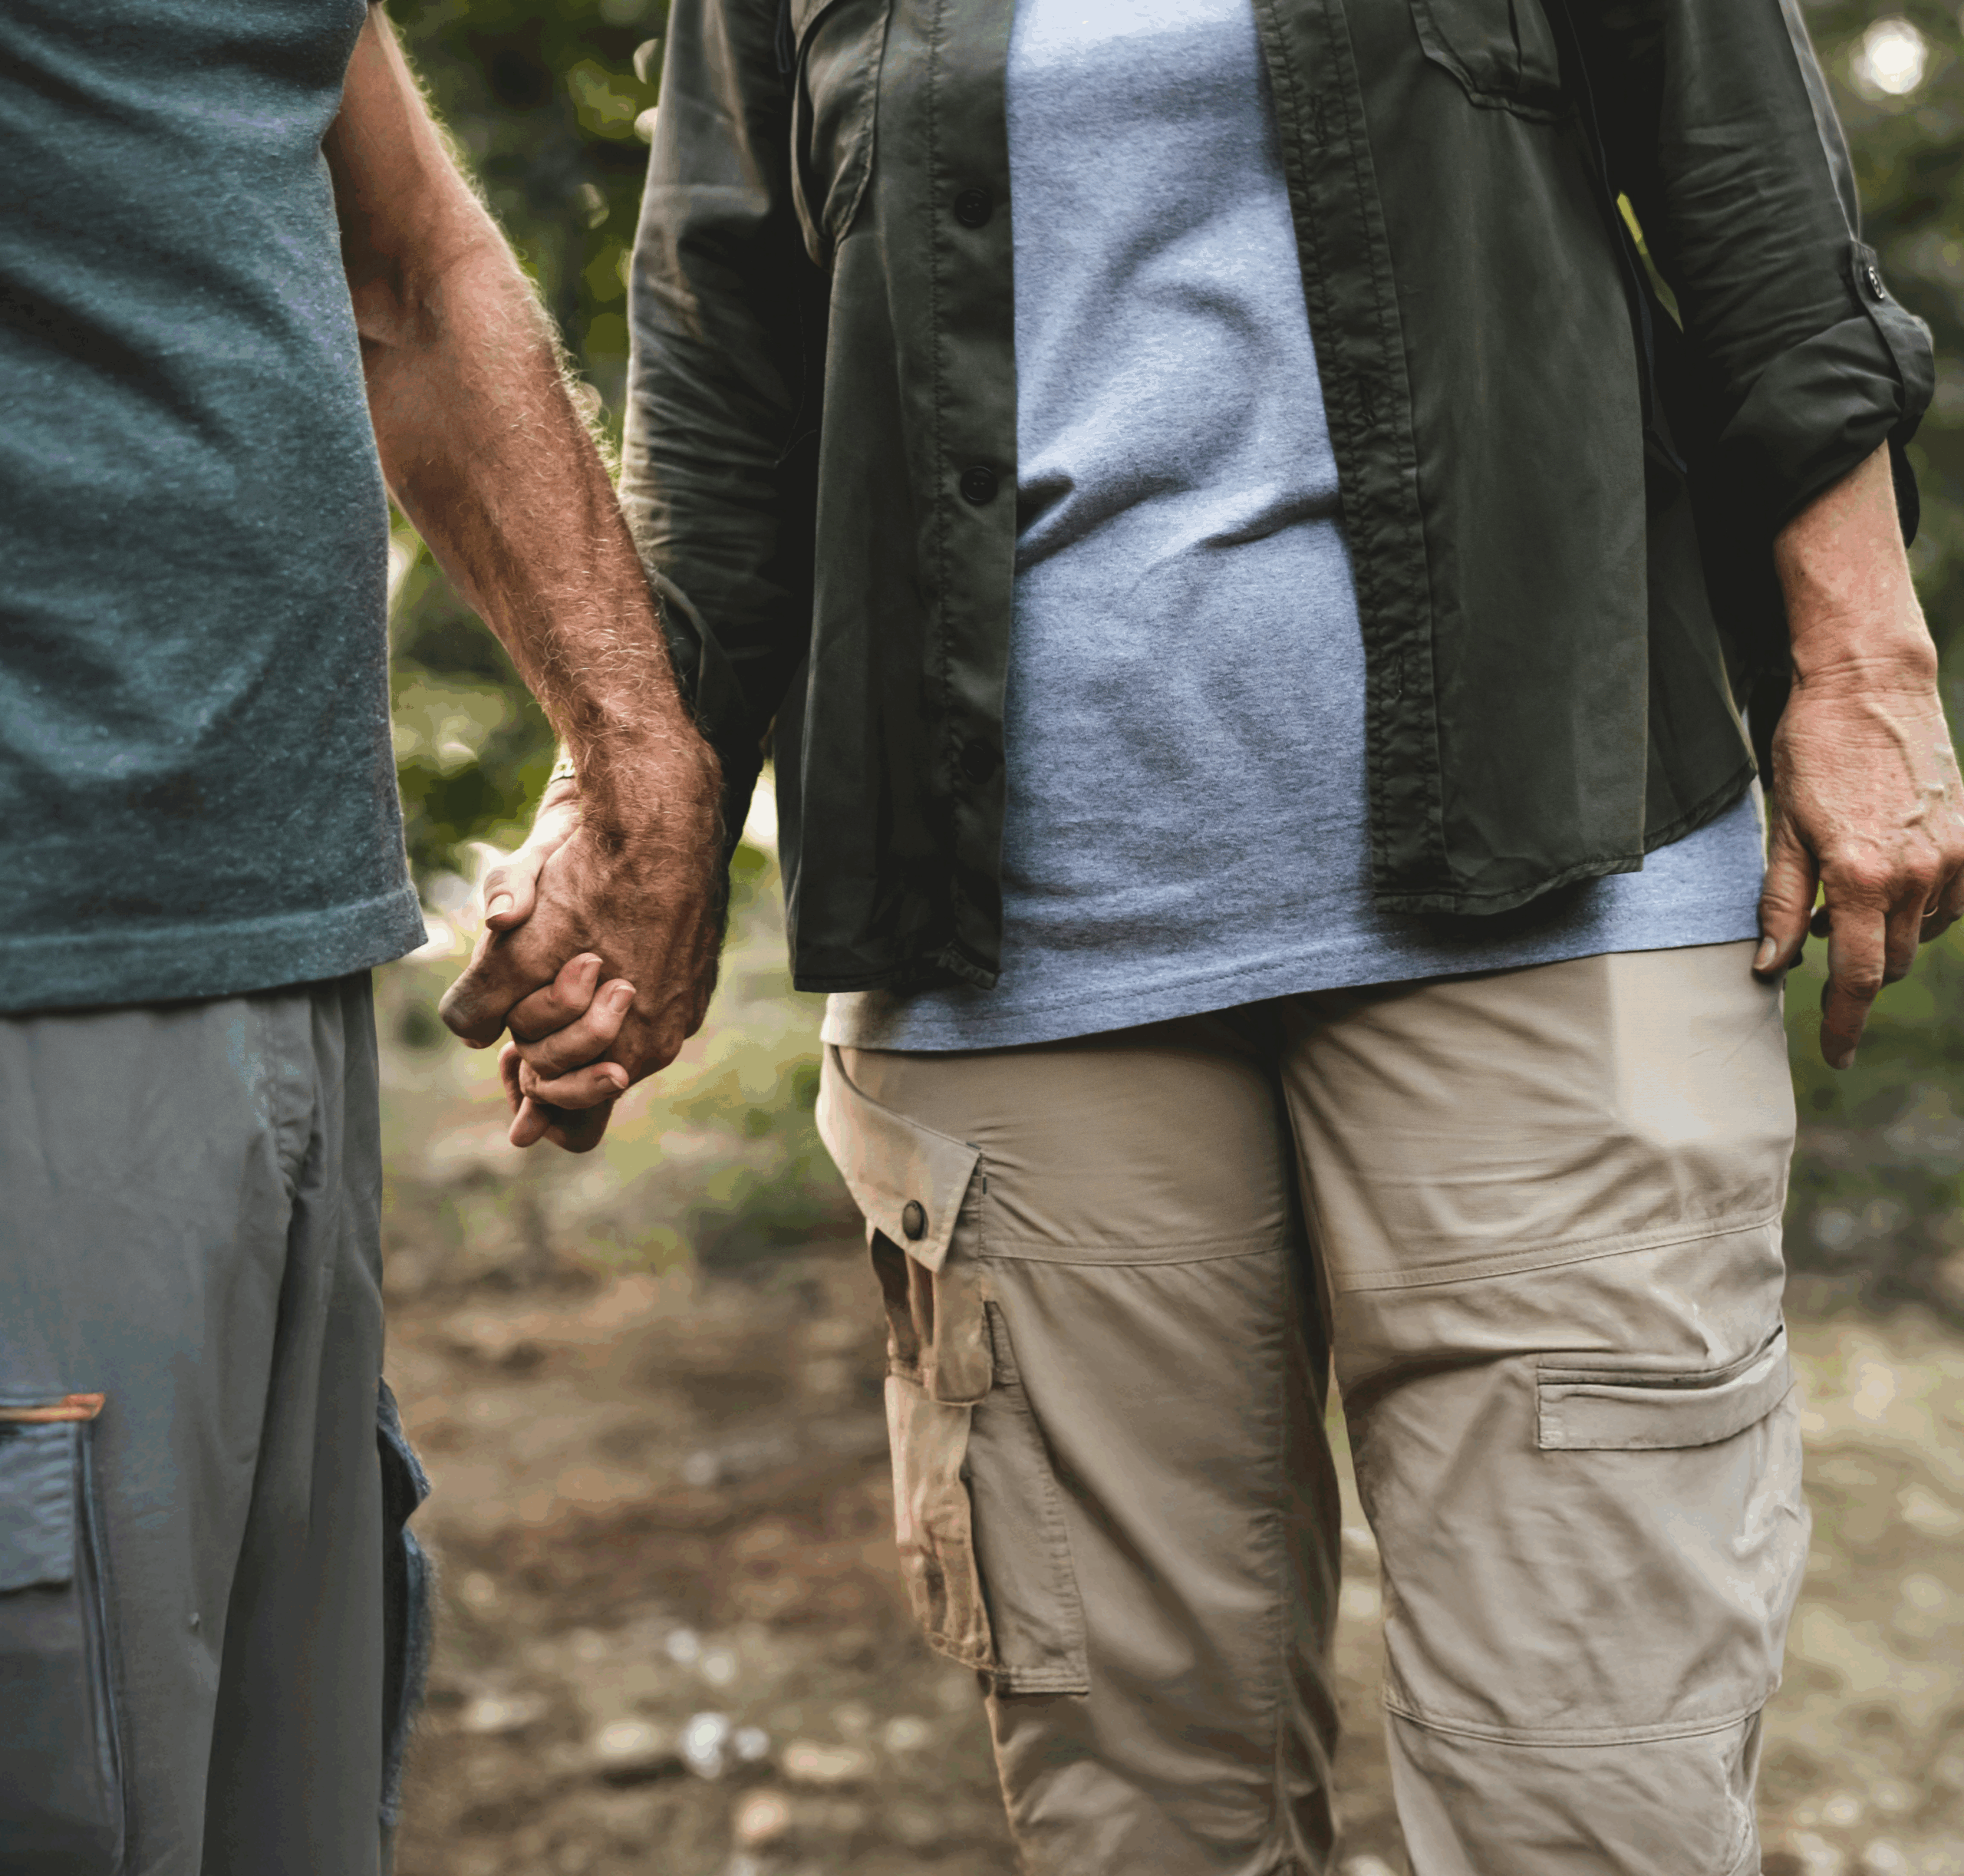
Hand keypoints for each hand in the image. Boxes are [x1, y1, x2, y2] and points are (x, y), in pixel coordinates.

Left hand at [439, 744, 723, 1149]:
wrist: (662, 813)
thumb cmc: (591, 878)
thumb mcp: (520, 942)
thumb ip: (486, 1000)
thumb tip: (468, 1034)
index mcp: (631, 1047)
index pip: (577, 1123)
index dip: (531, 1098)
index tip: (506, 1065)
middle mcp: (667, 1034)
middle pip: (593, 1076)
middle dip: (548, 1052)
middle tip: (519, 1016)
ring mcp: (686, 1000)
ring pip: (617, 1034)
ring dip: (576, 1015)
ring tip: (555, 968)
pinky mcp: (694, 966)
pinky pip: (645, 998)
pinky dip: (611, 983)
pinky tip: (591, 943)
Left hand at [1754, 448, 1963, 1067]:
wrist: (1870, 682)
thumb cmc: (1811, 751)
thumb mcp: (1779, 830)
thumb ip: (1778, 905)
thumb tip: (1769, 969)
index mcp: (1860, 878)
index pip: (1852, 979)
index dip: (1841, 1024)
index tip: (1832, 1056)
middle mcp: (1917, 875)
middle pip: (1884, 963)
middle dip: (1851, 970)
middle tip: (1811, 939)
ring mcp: (1952, 856)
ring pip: (1916, 936)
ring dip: (1880, 934)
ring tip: (1840, 894)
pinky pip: (1949, 903)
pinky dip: (1917, 907)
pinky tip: (1886, 878)